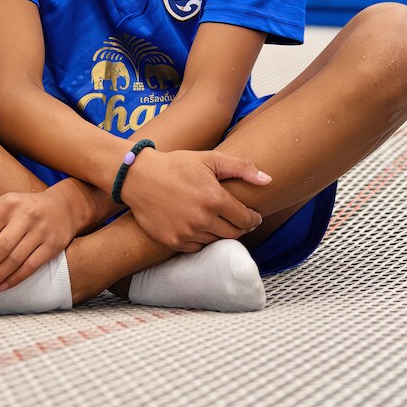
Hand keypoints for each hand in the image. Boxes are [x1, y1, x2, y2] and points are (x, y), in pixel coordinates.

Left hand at [0, 186, 79, 295]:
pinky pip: (31, 266)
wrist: (63, 207)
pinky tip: (1, 287)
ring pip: (14, 261)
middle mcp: (26, 215)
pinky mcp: (53, 245)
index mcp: (7, 203)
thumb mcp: (0, 207)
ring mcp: (41, 230)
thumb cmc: (23, 210)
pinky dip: (14, 279)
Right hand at [121, 148, 271, 251]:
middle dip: (241, 227)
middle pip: (234, 233)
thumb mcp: (209, 159)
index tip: (253, 216)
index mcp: (214, 198)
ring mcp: (187, 232)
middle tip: (239, 219)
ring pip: (216, 241)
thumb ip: (241, 168)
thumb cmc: (176, 165)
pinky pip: (197, 247)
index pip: (246, 219)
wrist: (138, 177)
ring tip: (218, 220)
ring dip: (221, 232)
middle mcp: (202, 219)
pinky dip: (202, 239)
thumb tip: (268, 180)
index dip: (253, 218)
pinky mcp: (173, 241)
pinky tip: (200, 227)